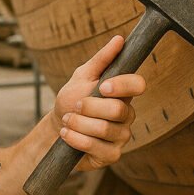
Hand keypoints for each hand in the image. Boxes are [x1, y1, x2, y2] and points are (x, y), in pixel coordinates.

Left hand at [50, 35, 144, 169]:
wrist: (56, 128)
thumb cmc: (71, 99)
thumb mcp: (82, 76)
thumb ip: (101, 60)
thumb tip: (119, 39)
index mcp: (123, 94)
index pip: (138, 85)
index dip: (122, 85)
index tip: (102, 87)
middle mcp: (127, 115)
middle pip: (117, 110)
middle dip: (89, 107)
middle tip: (74, 106)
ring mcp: (121, 136)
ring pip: (105, 129)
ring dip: (79, 123)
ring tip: (67, 120)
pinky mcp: (112, 155)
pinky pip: (98, 148)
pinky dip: (77, 139)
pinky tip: (66, 134)